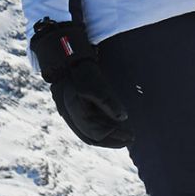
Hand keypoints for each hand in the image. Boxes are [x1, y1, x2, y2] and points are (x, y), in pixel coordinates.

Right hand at [30, 19, 131, 147]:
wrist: (63, 56)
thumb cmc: (79, 68)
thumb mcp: (95, 82)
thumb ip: (107, 101)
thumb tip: (123, 117)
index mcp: (76, 112)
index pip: (96, 133)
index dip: (115, 137)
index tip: (131, 135)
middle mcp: (70, 115)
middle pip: (92, 136)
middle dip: (112, 140)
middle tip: (131, 139)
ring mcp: (68, 111)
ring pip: (87, 132)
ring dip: (106, 135)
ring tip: (122, 135)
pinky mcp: (70, 106)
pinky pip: (84, 124)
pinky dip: (98, 128)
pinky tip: (109, 124)